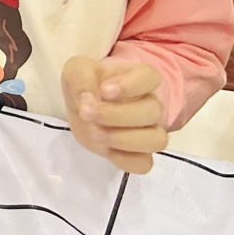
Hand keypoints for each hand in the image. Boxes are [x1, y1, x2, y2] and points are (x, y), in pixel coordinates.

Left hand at [62, 56, 167, 174]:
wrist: (84, 106)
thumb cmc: (86, 84)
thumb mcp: (76, 71)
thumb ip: (81, 78)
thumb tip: (87, 98)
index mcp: (140, 78)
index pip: (150, 77)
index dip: (129, 85)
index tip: (103, 90)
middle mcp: (151, 104)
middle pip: (152, 111)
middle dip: (115, 115)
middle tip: (86, 112)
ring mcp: (149, 131)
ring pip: (157, 140)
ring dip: (122, 139)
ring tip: (95, 133)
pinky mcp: (140, 154)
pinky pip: (144, 163)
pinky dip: (124, 160)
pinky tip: (105, 149)